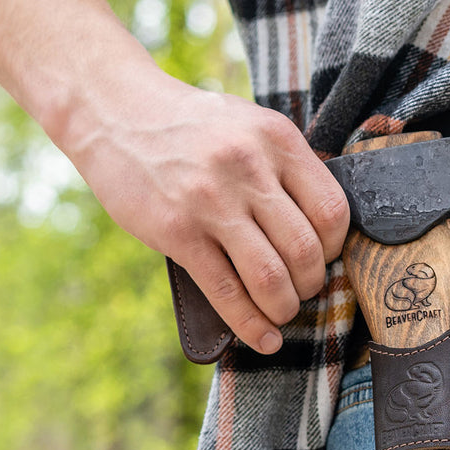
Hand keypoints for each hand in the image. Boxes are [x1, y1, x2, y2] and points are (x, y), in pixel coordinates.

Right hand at [0, 0, 349, 354]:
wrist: (114, 109)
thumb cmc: (190, 126)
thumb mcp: (248, 124)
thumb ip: (284, 167)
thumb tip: (321, 230)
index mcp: (277, 139)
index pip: (332, 211)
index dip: (335, 248)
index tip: (322, 258)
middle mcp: (249, 168)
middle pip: (305, 250)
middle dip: (312, 284)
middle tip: (302, 291)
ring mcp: (211, 200)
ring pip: (271, 277)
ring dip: (284, 308)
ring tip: (282, 313)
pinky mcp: (176, 230)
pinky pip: (226, 291)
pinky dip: (250, 326)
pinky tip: (263, 340)